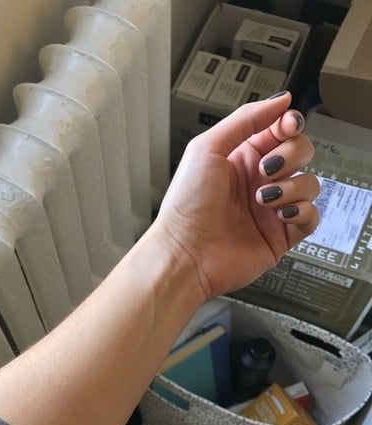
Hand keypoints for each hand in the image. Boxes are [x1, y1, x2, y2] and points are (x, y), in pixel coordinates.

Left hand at [155, 92, 318, 299]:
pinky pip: (310, 216)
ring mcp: (271, 208)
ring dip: (292, 187)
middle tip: (266, 169)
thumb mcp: (207, 147)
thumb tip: (281, 100)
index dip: (290, 124)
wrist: (185, 253)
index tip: (288, 126)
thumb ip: (246, 119)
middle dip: (291, 154)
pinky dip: (302, 211)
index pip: (281, 130)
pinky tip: (280, 214)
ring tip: (263, 199)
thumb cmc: (186, 205)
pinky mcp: (281, 235)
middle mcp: (259, 180)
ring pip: (309, 183)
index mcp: (242, 157)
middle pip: (301, 152)